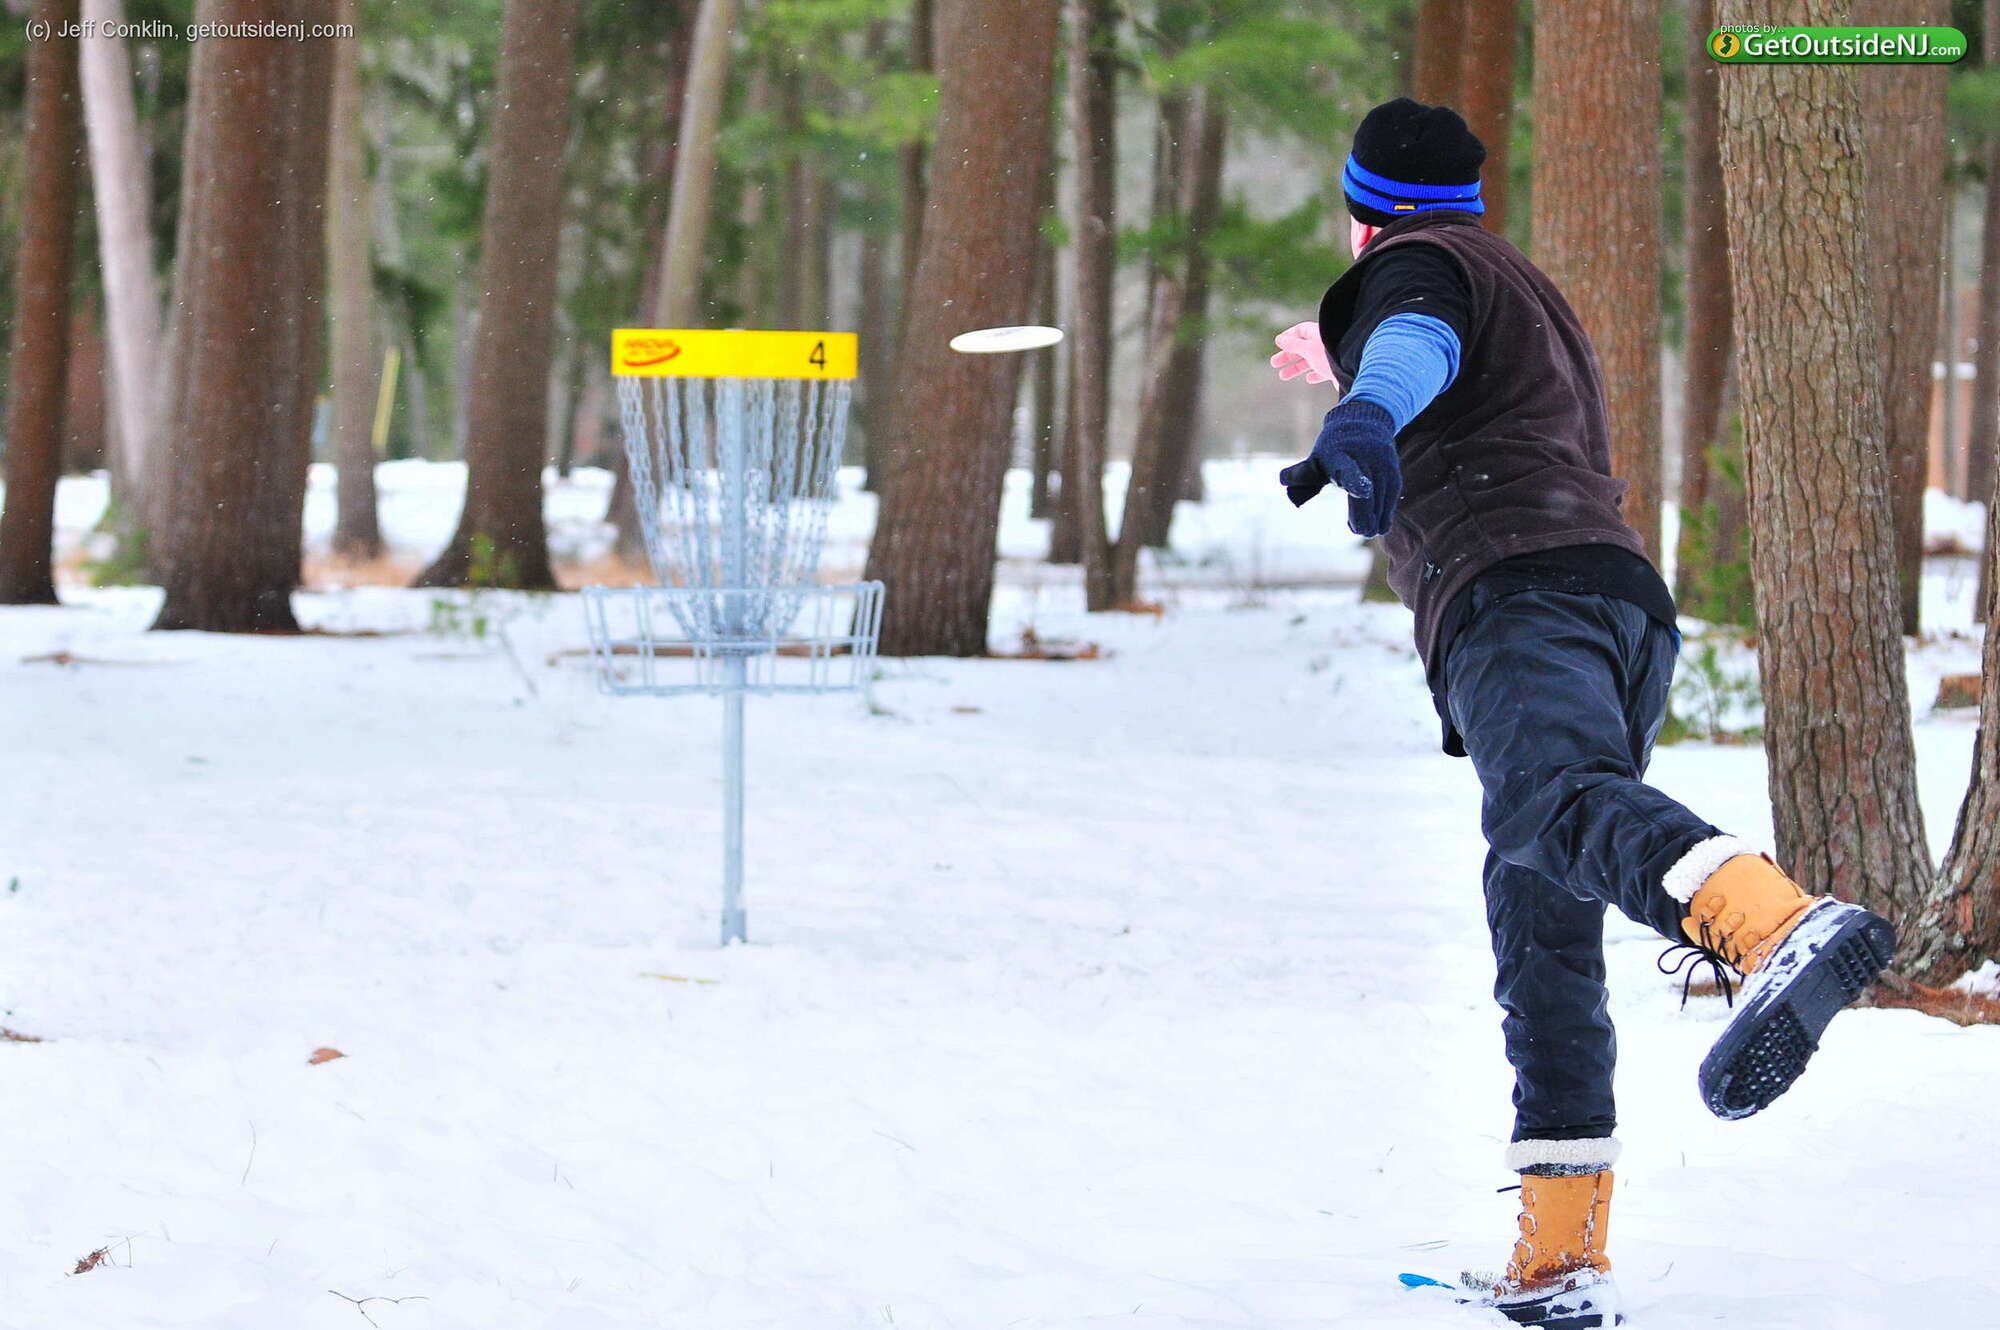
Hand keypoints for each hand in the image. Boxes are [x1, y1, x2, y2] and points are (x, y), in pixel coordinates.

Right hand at [1269, 320, 1334, 385]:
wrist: (1356, 368)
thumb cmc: (1331, 355)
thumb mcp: (1307, 348)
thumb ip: (1293, 345)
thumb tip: (1279, 339)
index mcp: (1318, 334)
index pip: (1300, 331)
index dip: (1288, 337)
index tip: (1278, 343)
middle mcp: (1324, 344)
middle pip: (1302, 347)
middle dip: (1287, 355)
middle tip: (1273, 363)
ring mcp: (1330, 357)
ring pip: (1310, 361)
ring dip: (1296, 368)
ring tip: (1282, 376)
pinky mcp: (1337, 369)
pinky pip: (1323, 371)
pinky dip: (1314, 374)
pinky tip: (1309, 379)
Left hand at [1278, 399, 1401, 536]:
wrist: (1364, 423)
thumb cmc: (1334, 448)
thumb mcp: (1316, 458)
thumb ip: (1301, 473)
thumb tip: (1282, 480)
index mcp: (1340, 455)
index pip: (1349, 469)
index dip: (1356, 481)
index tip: (1364, 492)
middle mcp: (1366, 458)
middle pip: (1368, 493)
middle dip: (1364, 514)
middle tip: (1360, 530)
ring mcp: (1382, 465)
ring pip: (1381, 499)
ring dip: (1374, 518)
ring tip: (1365, 529)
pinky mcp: (1394, 473)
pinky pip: (1391, 498)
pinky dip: (1384, 514)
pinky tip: (1378, 526)